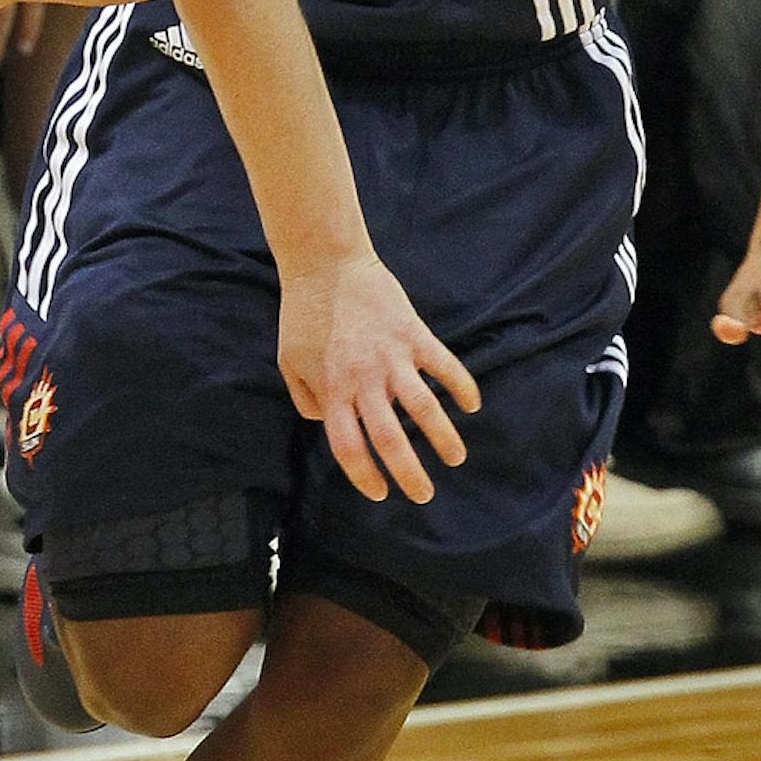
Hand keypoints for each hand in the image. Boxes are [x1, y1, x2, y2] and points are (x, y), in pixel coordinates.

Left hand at [278, 253, 480, 503]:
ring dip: (444, 439)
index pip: (349, 448)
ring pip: (425, 410)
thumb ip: (306, 399)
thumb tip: (325, 424)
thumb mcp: (289, 362)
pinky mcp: (414, 335)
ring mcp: (392, 358)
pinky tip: (471, 405)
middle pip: (391, 440)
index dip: (365, 476)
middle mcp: (363, 381)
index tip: (380, 492)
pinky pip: (445, 366)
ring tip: (455, 458)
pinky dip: (462, 387)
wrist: (325, 265)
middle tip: (424, 494)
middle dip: (410, 474)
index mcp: (331, 391)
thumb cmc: (303, 315)